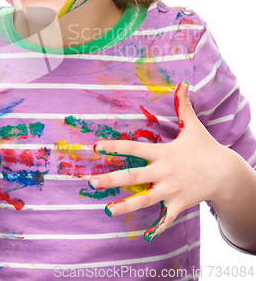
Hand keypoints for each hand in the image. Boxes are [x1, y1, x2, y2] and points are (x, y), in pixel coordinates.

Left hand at [89, 81, 229, 240]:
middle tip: (92, 182)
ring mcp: (172, 190)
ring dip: (125, 205)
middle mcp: (165, 172)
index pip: (134, 149)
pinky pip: (167, 217)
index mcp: (163, 153)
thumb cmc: (205, 148)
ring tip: (106, 209)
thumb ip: (183, 106)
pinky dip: (157, 226)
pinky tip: (143, 234)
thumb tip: (184, 83)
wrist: (227, 173)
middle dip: (112, 179)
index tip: (96, 147)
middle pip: (134, 177)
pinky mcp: (180, 204)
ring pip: (145, 200)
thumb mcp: (193, 126)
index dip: (115, 147)